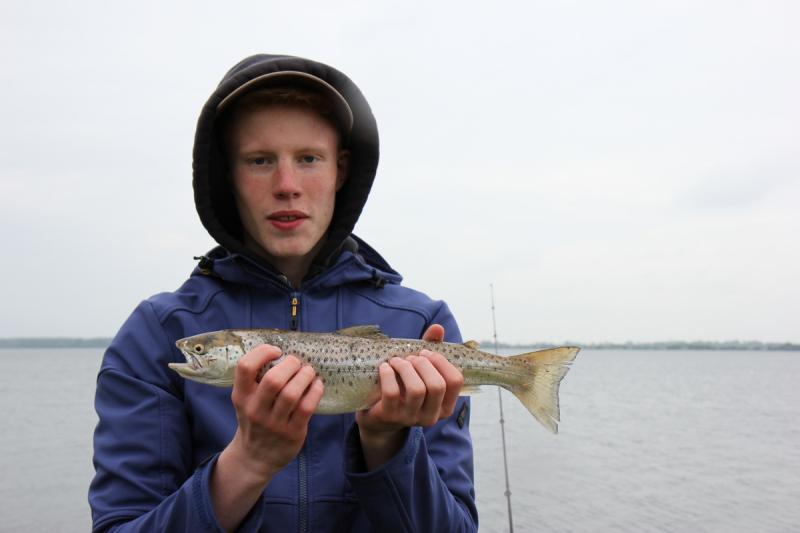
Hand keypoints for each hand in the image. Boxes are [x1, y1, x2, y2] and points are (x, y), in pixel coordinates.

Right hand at [211, 345, 323, 530]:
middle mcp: (255, 410)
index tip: (276, 351)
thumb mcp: (246, 400)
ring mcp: (273, 423)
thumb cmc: (254, 419)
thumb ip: (257, 380)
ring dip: (305, 376)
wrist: (255, 457)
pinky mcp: (292, 433)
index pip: (245, 367)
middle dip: (290, 365)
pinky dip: (315, 391)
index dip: (262, 352)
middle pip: (274, 380)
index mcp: (241, 396)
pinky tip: (317, 385)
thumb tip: (285, 351)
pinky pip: (307, 407)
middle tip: (296, 362)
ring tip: (309, 371)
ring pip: (292, 393)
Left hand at [355, 324, 463, 468]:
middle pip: (437, 385)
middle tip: (411, 358)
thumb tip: (438, 328)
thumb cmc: (405, 389)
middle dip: (423, 364)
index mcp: (445, 406)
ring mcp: (411, 418)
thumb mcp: (421, 372)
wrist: (379, 417)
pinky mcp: (390, 417)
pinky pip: (392, 393)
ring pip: (416, 389)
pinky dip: (388, 374)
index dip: (441, 362)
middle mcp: (432, 416)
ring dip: (406, 368)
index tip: (426, 353)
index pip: (456, 381)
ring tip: (397, 361)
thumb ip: (432, 350)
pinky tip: (385, 367)